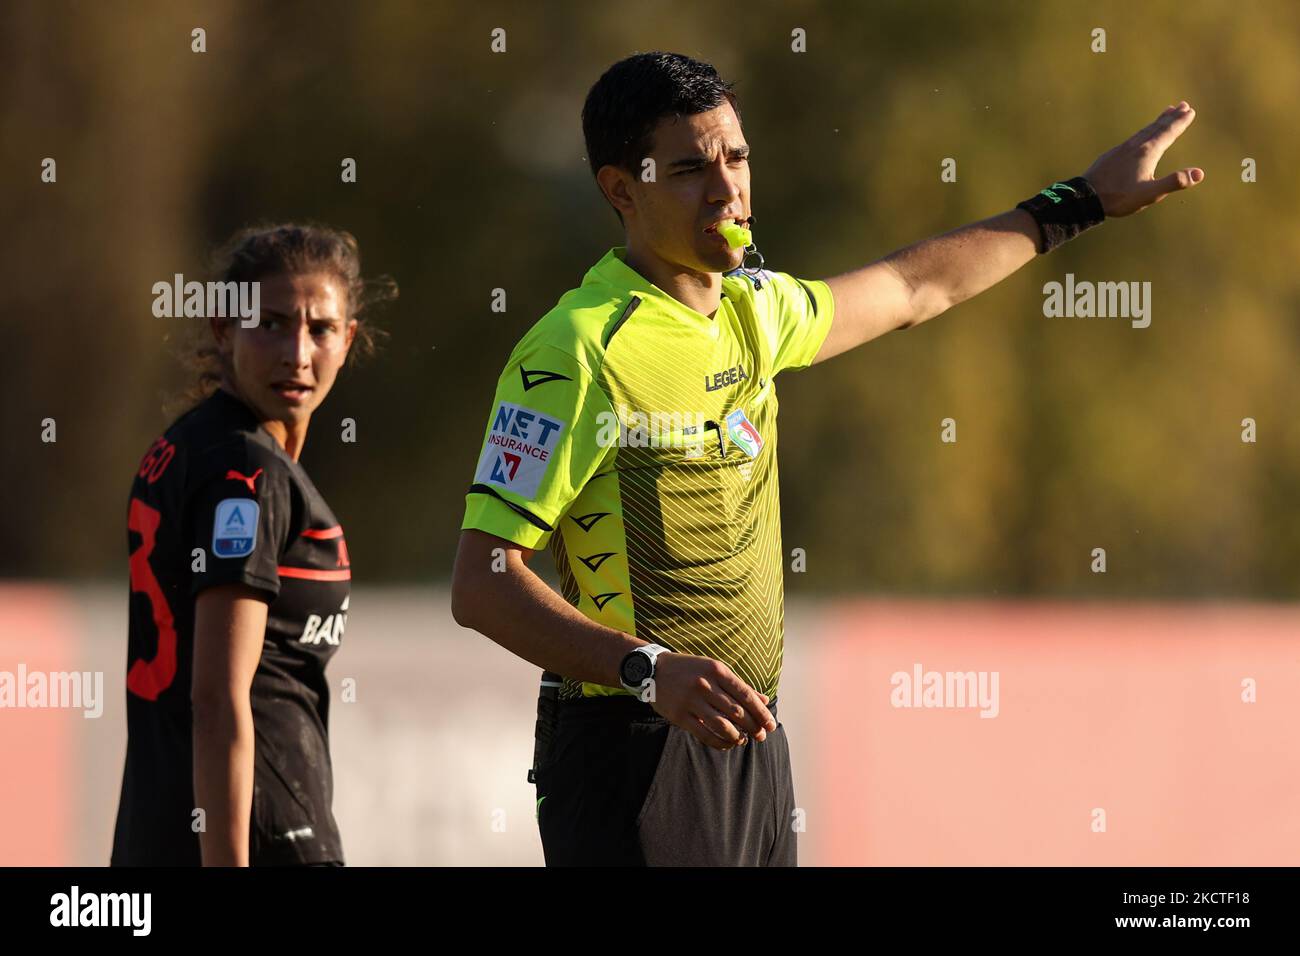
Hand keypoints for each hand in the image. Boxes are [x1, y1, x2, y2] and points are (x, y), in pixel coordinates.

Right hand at [647, 653, 776, 750]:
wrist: (653, 669)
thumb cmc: (690, 669)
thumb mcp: (715, 669)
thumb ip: (739, 686)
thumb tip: (764, 700)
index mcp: (717, 670)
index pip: (746, 695)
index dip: (761, 713)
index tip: (770, 725)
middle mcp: (705, 684)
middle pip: (737, 712)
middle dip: (753, 727)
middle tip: (761, 736)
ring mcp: (691, 701)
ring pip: (723, 726)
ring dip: (738, 737)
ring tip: (743, 739)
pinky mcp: (679, 715)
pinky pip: (705, 734)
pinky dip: (720, 742)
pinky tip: (728, 743)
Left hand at [1082, 101, 1203, 217]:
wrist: (1085, 197)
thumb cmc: (1119, 197)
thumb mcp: (1150, 194)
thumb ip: (1174, 182)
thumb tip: (1199, 173)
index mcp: (1147, 152)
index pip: (1168, 133)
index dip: (1180, 122)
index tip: (1190, 111)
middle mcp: (1135, 146)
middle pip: (1157, 127)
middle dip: (1172, 117)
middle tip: (1183, 105)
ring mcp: (1122, 149)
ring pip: (1144, 130)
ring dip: (1157, 121)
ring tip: (1166, 113)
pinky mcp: (1112, 154)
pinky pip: (1132, 138)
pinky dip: (1142, 131)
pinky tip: (1140, 136)